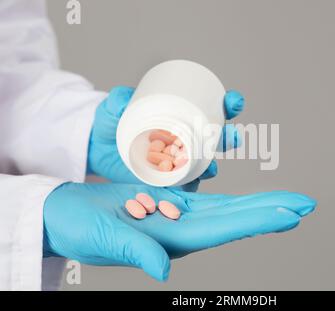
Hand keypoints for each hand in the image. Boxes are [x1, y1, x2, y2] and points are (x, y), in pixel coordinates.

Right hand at [43, 182, 315, 279]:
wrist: (66, 217)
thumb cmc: (79, 230)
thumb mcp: (104, 240)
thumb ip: (136, 252)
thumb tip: (163, 270)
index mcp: (172, 240)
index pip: (227, 229)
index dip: (260, 220)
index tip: (292, 213)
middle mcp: (182, 231)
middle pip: (237, 220)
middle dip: (272, 211)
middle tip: (307, 204)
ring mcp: (178, 219)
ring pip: (229, 211)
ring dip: (259, 204)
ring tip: (288, 200)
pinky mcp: (169, 206)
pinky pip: (210, 202)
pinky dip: (234, 199)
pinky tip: (249, 198)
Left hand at [87, 86, 244, 190]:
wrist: (99, 149)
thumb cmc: (113, 122)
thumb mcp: (115, 108)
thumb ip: (118, 99)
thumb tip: (125, 97)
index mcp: (184, 116)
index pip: (214, 109)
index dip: (229, 105)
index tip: (233, 102)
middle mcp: (188, 140)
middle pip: (217, 139)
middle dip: (230, 138)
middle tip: (231, 136)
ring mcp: (180, 162)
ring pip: (205, 165)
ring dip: (212, 165)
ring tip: (210, 166)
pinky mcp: (170, 181)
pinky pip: (186, 186)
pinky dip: (190, 187)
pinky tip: (190, 186)